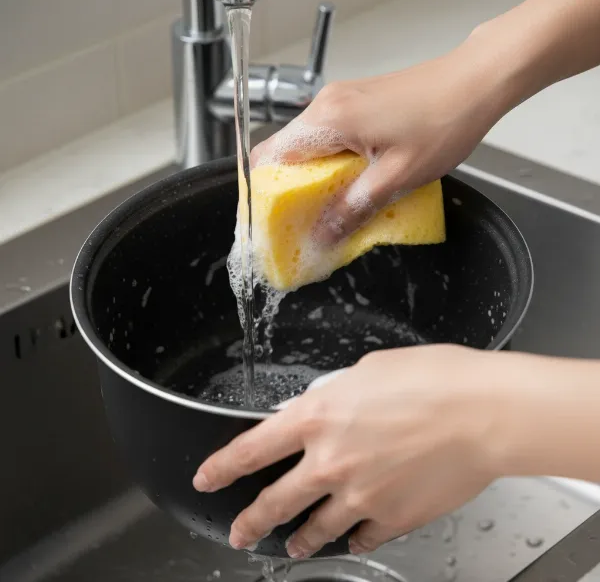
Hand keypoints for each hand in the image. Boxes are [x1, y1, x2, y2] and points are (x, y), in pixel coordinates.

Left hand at [194, 345, 519, 557]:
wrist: (482, 412)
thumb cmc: (432, 378)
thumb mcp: (367, 371)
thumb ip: (335, 397)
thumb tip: (324, 411)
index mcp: (317, 418)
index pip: (251, 448)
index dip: (221, 467)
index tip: (206, 479)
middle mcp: (329, 462)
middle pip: (274, 502)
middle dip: (250, 521)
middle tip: (239, 532)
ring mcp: (359, 496)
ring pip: (315, 529)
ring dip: (299, 541)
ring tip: (291, 549)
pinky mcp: (392, 519)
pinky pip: (361, 538)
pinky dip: (352, 539)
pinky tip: (350, 540)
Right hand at [250, 36, 514, 244]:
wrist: (477, 81)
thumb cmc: (445, 121)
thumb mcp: (396, 177)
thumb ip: (353, 209)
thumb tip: (323, 236)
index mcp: (328, 119)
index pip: (270, 159)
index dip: (266, 195)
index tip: (275, 223)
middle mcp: (326, 105)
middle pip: (285, 154)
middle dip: (290, 192)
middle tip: (305, 224)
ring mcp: (340, 101)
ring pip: (307, 148)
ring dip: (313, 180)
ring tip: (329, 210)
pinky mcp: (356, 103)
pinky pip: (328, 139)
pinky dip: (331, 165)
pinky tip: (350, 184)